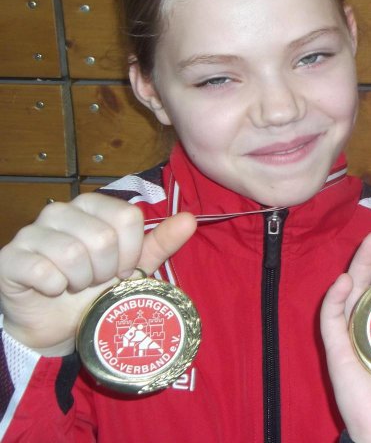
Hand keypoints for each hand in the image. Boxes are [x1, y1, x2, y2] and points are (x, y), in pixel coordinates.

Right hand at [0, 193, 195, 355]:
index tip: (122, 268)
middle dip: (107, 270)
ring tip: (77, 285)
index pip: (128, 217)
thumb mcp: (135, 265)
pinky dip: (55, 288)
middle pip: (104, 237)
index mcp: (93, 205)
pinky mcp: (10, 258)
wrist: (58, 326)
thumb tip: (190, 219)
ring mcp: (32, 232)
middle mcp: (60, 211)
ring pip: (73, 254)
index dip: (130, 252)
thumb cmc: (97, 289)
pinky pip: (43, 271)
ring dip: (81, 281)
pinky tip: (53, 290)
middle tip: (97, 280)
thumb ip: (161, 241)